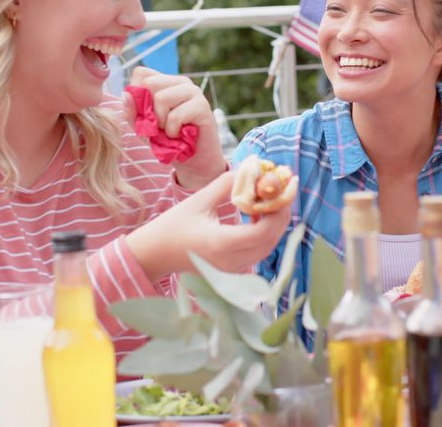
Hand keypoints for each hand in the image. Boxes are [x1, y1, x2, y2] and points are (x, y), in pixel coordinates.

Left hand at [122, 66, 224, 189]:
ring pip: (162, 98)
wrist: (194, 162)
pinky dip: (172, 132)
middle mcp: (180, 82)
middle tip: (159, 126)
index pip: (141, 73)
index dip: (136, 94)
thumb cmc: (169, 142)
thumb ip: (132, 112)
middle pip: (149, 83)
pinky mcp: (202, 106)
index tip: (146, 115)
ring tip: (170, 131)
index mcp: (166, 82)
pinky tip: (180, 135)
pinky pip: (175, 116)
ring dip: (161, 123)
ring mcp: (193, 91)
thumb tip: (126, 95)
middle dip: (149, 111)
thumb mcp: (143, 128)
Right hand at [126, 171, 291, 279]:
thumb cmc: (174, 225)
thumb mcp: (199, 199)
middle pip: (271, 239)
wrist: (157, 253)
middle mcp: (230, 261)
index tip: (284, 185)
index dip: (279, 208)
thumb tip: (252, 170)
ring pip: (268, 247)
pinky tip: (258, 215)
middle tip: (284, 188)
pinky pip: (259, 252)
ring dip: (275, 223)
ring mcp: (233, 270)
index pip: (264, 230)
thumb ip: (227, 184)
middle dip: (282, 212)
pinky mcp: (233, 271)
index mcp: (220, 243)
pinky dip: (265, 233)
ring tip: (271, 198)